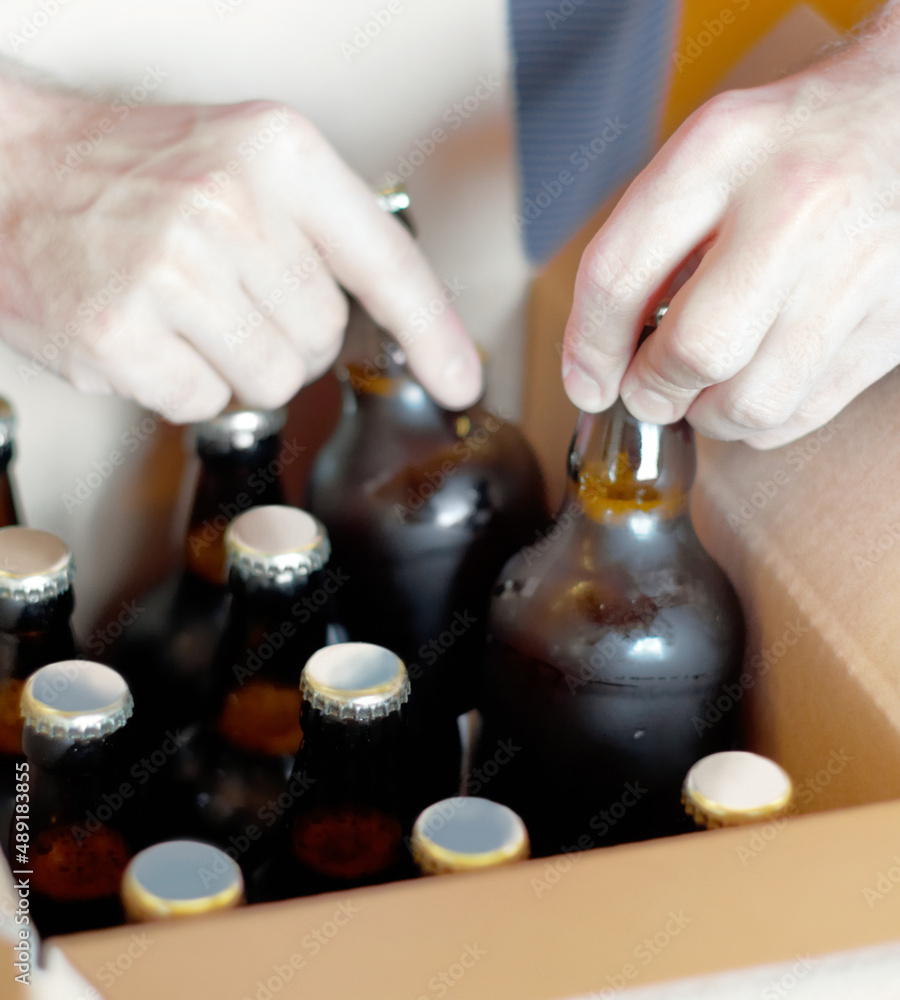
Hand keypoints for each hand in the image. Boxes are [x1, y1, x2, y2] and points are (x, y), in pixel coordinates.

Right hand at [0, 76, 481, 421]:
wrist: (4, 169)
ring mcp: (172, 271)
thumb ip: (318, 230)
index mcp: (278, 153)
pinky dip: (180, 385)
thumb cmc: (127, 172)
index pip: (387, 262)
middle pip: (324, 342)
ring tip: (184, 312)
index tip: (461, 379)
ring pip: (272, 383)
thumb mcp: (241, 160)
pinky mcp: (120, 334)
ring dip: (234, 366)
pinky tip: (148, 334)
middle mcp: (231, 205)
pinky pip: (204, 403)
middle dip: (285, 338)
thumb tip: (388, 321)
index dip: (433, 331)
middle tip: (225, 295)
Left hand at [562, 11, 899, 447]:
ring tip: (705, 385)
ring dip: (710, 414)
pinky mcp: (894, 319)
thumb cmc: (791, 144)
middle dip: (654, 390)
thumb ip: (645, 245)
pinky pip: (801, 413)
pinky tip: (753, 382)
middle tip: (649, 387)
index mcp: (723, 151)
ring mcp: (858, 265)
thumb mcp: (705, 156)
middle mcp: (796, 205)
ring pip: (751, 403)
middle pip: (695, 352)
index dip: (588, 349)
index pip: (618, 276)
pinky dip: (759, 419)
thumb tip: (601, 362)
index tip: (587, 382)